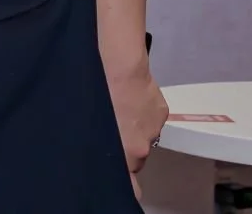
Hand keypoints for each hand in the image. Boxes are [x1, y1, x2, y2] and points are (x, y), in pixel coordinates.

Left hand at [103, 59, 166, 177]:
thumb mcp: (90, 126)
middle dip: (125, 148)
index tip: (114, 171)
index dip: (122, 178)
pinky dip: (142, 114)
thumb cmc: (95, 94)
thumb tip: (96, 153)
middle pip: (135, 157)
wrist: (117, 67)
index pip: (131, 184)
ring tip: (119, 110)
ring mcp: (154, 129)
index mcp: (127, 153)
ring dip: (134, 130)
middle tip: (110, 130)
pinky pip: (150, 120)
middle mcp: (143, 147)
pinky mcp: (161, 112)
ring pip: (143, 137)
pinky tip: (130, 99)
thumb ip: (97, 147)